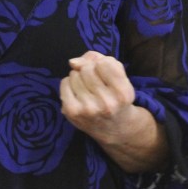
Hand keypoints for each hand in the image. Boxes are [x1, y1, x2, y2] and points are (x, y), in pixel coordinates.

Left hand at [60, 51, 168, 172]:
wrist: (115, 128)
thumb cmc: (117, 97)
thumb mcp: (120, 78)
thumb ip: (102, 60)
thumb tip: (73, 62)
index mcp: (123, 94)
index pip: (104, 63)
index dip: (104, 65)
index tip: (107, 76)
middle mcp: (107, 103)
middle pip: (87, 68)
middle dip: (90, 71)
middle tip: (96, 84)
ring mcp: (88, 109)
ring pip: (75, 74)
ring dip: (79, 77)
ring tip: (88, 90)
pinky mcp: (72, 111)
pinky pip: (64, 83)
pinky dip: (69, 83)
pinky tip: (78, 93)